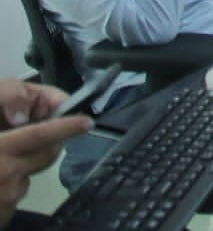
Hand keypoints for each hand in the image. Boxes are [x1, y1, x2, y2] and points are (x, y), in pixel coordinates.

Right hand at [0, 79, 91, 224]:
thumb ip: (3, 122)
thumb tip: (20, 117)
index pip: (40, 134)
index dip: (65, 125)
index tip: (86, 121)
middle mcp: (6, 174)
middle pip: (46, 153)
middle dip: (50, 141)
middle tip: (30, 135)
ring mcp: (7, 196)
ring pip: (30, 172)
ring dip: (21, 165)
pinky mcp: (5, 213)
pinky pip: (17, 191)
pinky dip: (9, 184)